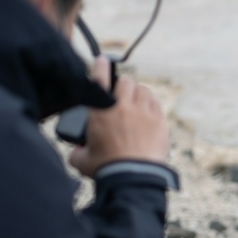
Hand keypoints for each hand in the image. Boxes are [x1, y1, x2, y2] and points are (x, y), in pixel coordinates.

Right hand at [69, 56, 169, 177]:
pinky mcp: (160, 121)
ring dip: (138, 93)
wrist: (134, 178)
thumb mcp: (82, 161)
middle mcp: (123, 107)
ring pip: (143, 90)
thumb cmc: (107, 170)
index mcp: (101, 113)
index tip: (102, 60)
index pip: (100, 80)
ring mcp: (144, 113)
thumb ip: (77, 152)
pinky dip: (151, 104)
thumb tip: (77, 150)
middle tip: (121, 96)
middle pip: (126, 82)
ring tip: (136, 103)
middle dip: (122, 86)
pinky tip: (148, 113)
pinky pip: (156, 104)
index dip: (101, 66)